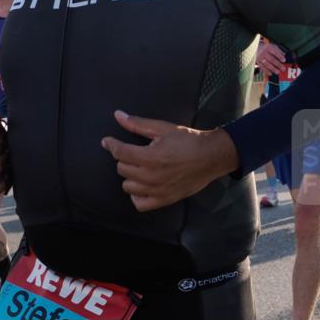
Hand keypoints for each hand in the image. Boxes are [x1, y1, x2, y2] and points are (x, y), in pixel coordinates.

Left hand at [101, 111, 238, 211]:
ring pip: (127, 186)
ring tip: (140, 167)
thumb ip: (138, 124)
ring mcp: (157, 190)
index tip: (108, 141)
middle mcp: (152, 176)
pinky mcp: (164, 200)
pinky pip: (139, 204)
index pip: (120, 153)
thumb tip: (118, 115)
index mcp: (151, 157)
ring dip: (130, 176)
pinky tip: (143, 185)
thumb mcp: (163, 128)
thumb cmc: (188, 141)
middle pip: (122, 169)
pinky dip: (137, 195)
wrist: (211, 157)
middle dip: (125, 158)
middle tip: (136, 152)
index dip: (111, 144)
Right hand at [255, 41, 285, 76]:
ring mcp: (260, 57)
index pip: (275, 52)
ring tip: (278, 72)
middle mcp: (264, 52)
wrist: (257, 48)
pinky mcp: (258, 62)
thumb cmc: (267, 48)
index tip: (284, 60)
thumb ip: (279, 50)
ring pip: (267, 64)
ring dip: (273, 69)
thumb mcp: (273, 46)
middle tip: (283, 68)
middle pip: (272, 59)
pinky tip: (270, 73)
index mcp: (268, 47)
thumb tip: (284, 55)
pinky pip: (262, 67)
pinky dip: (266, 71)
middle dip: (278, 64)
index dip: (280, 56)